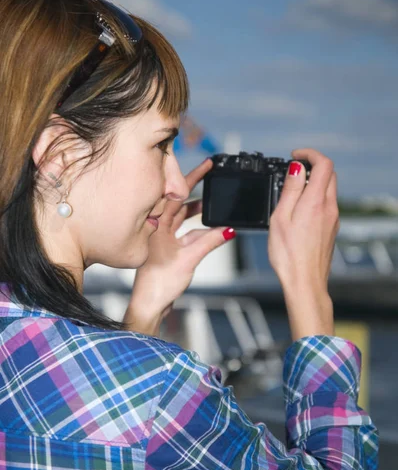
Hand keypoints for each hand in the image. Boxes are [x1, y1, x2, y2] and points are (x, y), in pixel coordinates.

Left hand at [124, 158, 234, 334]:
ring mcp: (161, 237)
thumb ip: (210, 242)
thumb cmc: (158, 284)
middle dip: (196, 188)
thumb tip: (228, 229)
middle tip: (211, 172)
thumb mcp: (189, 259)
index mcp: (156, 224)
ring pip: (181, 216)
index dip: (193, 177)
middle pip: (179, 201)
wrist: (149, 304)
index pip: (177, 193)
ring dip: (196, 209)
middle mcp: (156, 227)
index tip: (207, 165)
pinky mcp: (166, 247)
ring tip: (212, 200)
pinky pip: (183, 229)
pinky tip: (209, 227)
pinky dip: (196, 227)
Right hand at [268, 148, 338, 339]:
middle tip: (292, 172)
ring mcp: (333, 219)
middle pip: (329, 175)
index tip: (295, 155)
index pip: (324, 164)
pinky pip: (326, 205)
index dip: (310, 154)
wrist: (304, 282)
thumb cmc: (289, 255)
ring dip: (313, 183)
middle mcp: (329, 208)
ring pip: (328, 190)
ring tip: (291, 193)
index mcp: (316, 202)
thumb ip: (290, 190)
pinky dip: (314, 198)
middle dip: (312, 166)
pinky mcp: (331, 229)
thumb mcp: (280, 218)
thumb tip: (296, 169)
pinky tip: (298, 211)